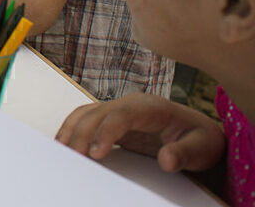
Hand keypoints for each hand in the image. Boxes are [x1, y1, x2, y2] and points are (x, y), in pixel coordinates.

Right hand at [56, 93, 225, 172]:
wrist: (198, 135)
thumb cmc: (200, 139)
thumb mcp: (202, 148)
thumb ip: (184, 153)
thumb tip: (166, 160)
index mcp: (151, 107)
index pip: (121, 114)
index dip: (105, 132)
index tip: (95, 154)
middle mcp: (130, 104)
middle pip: (97, 113)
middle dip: (82, 134)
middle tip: (73, 158)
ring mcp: (119, 110)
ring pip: (86, 113)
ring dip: (71, 130)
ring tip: (62, 151)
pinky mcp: (112, 120)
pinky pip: (87, 120)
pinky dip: (73, 130)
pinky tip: (66, 144)